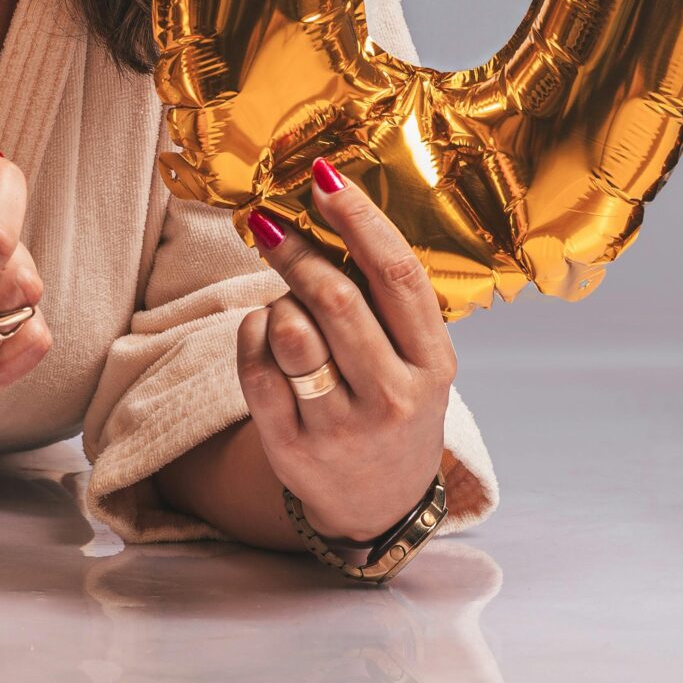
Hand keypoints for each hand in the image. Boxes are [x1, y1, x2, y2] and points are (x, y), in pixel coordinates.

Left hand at [236, 161, 454, 547]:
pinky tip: (260, 332)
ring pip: (291, 332)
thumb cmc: (393, 406)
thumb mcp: (415, 359)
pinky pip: (255, 370)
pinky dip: (250, 335)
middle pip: (337, 300)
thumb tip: (333, 206)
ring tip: (282, 305)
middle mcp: (393, 397)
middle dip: (296, 251)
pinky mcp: (292, 449)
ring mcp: (341, 428)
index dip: (359, 219)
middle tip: (269, 225)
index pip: (398, 276)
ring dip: (276, 302)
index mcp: (432, 363)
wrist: (378, 503)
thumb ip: (385, 300)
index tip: (323, 178)